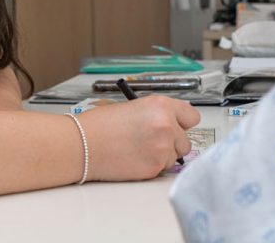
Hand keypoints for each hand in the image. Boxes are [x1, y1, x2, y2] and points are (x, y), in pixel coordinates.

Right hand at [76, 95, 200, 181]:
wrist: (83, 144)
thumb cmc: (100, 125)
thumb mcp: (133, 108)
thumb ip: (157, 115)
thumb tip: (170, 124)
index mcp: (161, 105)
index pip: (191, 117)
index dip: (182, 123)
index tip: (177, 127)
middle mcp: (167, 125)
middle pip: (186, 141)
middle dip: (172, 143)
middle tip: (151, 142)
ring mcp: (163, 148)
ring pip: (174, 157)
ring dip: (162, 156)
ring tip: (138, 150)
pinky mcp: (156, 167)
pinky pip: (162, 169)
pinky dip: (152, 166)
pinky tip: (134, 158)